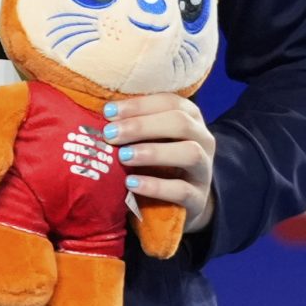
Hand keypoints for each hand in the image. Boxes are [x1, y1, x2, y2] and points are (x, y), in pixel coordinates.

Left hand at [109, 93, 216, 234]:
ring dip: (153, 152)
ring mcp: (204, 170)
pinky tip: (131, 183)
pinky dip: (155, 186)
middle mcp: (203, 140)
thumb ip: (131, 124)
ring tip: (123, 157)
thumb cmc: (153, 162)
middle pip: (181, 123)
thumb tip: (101, 112)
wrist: (174, 204)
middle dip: (142, 126)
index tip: (108, 111)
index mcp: (190, 118)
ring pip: (190, 153)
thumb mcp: (145, 139)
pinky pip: (182, 191)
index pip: (170, 102)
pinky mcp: (199, 199)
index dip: (139, 105)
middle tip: (110, 134)